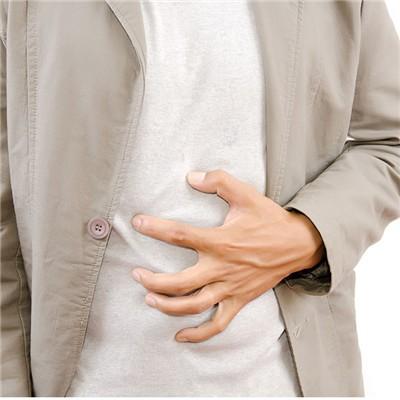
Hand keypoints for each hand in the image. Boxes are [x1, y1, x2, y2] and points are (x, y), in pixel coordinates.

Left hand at [130, 169, 323, 342]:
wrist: (298, 244)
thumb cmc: (270, 220)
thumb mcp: (246, 194)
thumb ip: (219, 181)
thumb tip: (191, 178)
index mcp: (220, 241)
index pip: (179, 235)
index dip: (155, 228)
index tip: (138, 223)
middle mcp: (221, 268)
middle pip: (179, 283)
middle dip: (152, 280)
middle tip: (136, 273)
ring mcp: (230, 288)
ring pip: (193, 306)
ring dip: (167, 306)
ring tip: (149, 299)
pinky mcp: (240, 300)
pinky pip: (218, 324)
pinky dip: (199, 334)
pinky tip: (181, 336)